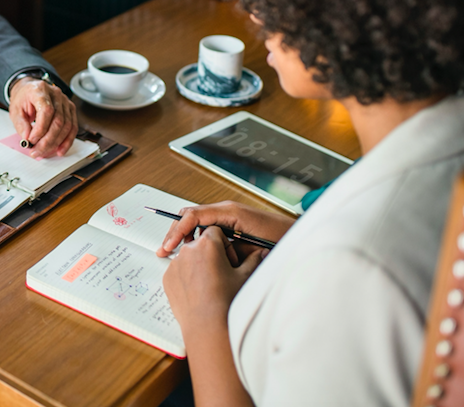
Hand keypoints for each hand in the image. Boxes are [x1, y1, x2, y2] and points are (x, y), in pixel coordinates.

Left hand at [8, 76, 77, 157]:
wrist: (29, 90)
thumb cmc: (23, 98)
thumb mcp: (15, 110)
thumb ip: (21, 125)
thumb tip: (28, 139)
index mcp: (40, 90)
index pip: (46, 111)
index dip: (40, 129)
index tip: (32, 140)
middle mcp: (56, 94)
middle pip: (58, 121)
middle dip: (47, 141)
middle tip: (37, 151)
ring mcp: (65, 101)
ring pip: (67, 126)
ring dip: (56, 143)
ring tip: (44, 152)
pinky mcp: (70, 109)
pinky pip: (73, 127)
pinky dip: (67, 141)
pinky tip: (60, 150)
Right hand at [156, 201, 294, 261]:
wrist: (300, 237)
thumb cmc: (282, 240)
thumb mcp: (251, 247)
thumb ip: (227, 246)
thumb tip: (204, 249)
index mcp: (229, 212)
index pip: (193, 215)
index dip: (177, 231)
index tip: (168, 245)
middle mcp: (226, 210)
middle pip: (189, 215)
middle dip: (175, 232)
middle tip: (164, 250)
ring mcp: (228, 216)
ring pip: (196, 222)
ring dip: (184, 236)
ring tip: (173, 253)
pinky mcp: (231, 224)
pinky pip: (206, 228)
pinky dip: (196, 239)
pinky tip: (192, 252)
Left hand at [165, 227, 260, 406]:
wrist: (208, 327)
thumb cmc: (227, 301)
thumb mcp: (245, 277)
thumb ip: (254, 259)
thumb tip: (262, 251)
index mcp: (207, 244)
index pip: (215, 232)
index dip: (224, 245)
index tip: (229, 261)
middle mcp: (188, 250)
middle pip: (200, 244)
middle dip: (210, 254)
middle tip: (220, 273)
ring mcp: (175, 264)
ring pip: (188, 257)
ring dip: (197, 265)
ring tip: (209, 285)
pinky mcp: (167, 278)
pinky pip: (178, 271)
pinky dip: (186, 277)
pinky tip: (198, 292)